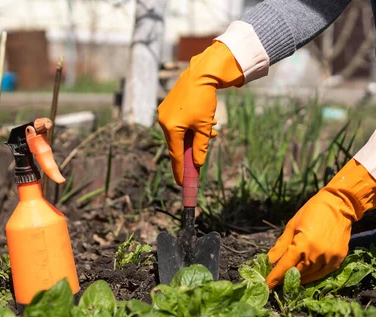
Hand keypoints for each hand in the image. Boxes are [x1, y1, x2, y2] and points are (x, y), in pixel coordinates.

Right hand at [158, 41, 243, 184]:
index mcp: (171, 127)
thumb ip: (201, 146)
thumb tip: (198, 163)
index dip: (180, 170)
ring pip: (179, 134)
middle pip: (177, 144)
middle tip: (197, 166)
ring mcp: (165, 113)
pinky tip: (205, 123)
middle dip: (190, 152)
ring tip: (211, 132)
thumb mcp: (204, 126)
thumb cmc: (203, 100)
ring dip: (194, 137)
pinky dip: (190, 128)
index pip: (176, 154)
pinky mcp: (168, 107)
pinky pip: (179, 124)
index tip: (182, 183)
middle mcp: (163, 121)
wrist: (201, 73)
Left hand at [266, 159, 375, 289]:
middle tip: (276, 282)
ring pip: (309, 276)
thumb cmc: (312, 212)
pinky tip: (305, 275)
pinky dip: (312, 276)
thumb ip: (280, 247)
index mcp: (302, 245)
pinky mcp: (338, 260)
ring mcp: (329, 258)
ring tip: (289, 280)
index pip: (284, 267)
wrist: (340, 205)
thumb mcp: (292, 226)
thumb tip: (267, 261)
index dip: (274, 278)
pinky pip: (322, 274)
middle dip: (285, 279)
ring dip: (298, 279)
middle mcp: (316, 255)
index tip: (266, 287)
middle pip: (296, 274)